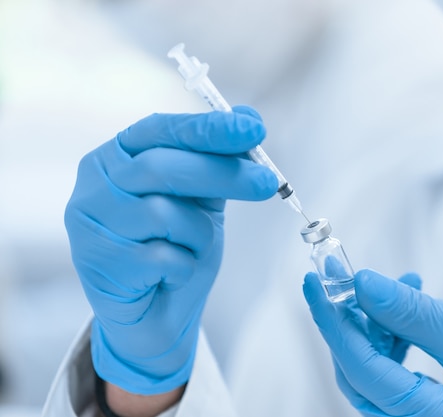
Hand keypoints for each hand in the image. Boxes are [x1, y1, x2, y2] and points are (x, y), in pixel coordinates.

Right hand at [65, 106, 276, 394]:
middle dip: (222, 173)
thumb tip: (251, 118)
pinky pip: (161, 256)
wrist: (154, 312)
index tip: (253, 130)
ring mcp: (91, 223)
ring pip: (163, 213)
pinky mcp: (99, 263)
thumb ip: (219, 160)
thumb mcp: (201, 198)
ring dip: (198, 234)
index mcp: (118, 155)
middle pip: (161, 167)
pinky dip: (185, 264)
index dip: (208, 128)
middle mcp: (96, 183)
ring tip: (196, 248)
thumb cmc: (176, 247)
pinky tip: (176, 272)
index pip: (161, 130)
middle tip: (265, 182)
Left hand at [303, 269, 442, 416]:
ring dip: (377, 322)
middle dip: (350, 318)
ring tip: (401, 282)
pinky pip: (394, 369)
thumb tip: (363, 284)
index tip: (314, 281)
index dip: (332, 320)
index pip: (360, 367)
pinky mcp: (425, 408)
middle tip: (345, 274)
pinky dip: (396, 335)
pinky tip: (411, 304)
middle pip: (357, 370)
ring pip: (373, 368)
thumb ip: (413, 313)